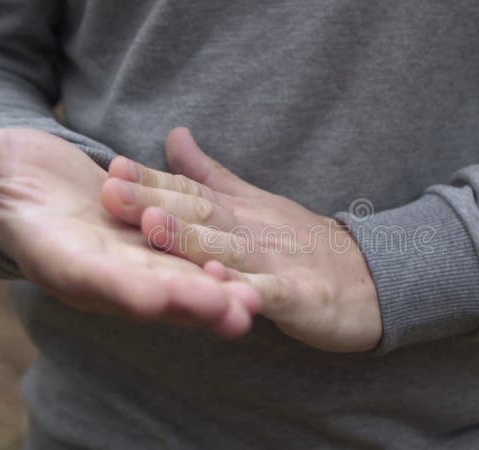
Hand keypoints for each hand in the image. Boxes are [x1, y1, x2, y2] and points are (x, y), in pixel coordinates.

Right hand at [0, 102, 259, 337]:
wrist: (40, 185)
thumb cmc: (7, 173)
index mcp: (59, 255)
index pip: (90, 275)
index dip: (121, 286)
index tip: (154, 297)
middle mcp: (100, 271)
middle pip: (147, 290)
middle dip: (187, 303)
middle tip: (233, 313)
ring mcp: (133, 265)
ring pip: (178, 284)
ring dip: (216, 295)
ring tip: (257, 302)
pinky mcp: (158, 253)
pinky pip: (193, 264)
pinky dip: (220, 271)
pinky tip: (256, 276)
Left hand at [101, 128, 381, 351]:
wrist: (367, 281)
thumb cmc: (302, 243)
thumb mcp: (254, 204)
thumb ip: (211, 175)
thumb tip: (174, 136)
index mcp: (238, 212)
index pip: (190, 191)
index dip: (151, 180)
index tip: (111, 166)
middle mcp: (251, 231)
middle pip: (200, 215)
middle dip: (154, 202)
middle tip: (112, 190)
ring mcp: (274, 263)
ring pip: (227, 249)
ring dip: (189, 237)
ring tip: (153, 225)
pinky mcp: (297, 297)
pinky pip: (267, 291)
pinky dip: (242, 285)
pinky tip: (216, 280)